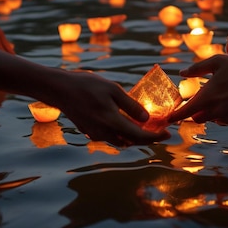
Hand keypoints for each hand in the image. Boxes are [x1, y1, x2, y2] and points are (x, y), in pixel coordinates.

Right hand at [47, 70, 170, 146]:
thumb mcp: (112, 90)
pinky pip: (112, 138)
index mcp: (112, 122)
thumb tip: (146, 119)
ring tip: (148, 129)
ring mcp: (96, 134)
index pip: (139, 135)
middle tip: (161, 132)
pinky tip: (128, 124)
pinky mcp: (91, 132)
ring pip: (121, 142)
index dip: (156, 137)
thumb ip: (130, 105)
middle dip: (148, 139)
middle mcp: (104, 133)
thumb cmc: (86, 85)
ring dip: (135, 138)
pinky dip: (123, 134)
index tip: (168, 135)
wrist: (60, 90)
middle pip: (132, 142)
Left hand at [167, 54, 227, 124]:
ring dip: (210, 111)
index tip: (167, 119)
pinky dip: (223, 113)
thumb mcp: (219, 61)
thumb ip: (197, 68)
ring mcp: (226, 118)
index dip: (174, 116)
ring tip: (224, 94)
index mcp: (207, 97)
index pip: (185, 112)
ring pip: (210, 119)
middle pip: (196, 118)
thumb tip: (181, 73)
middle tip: (202, 97)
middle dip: (195, 111)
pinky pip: (223, 120)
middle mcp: (215, 111)